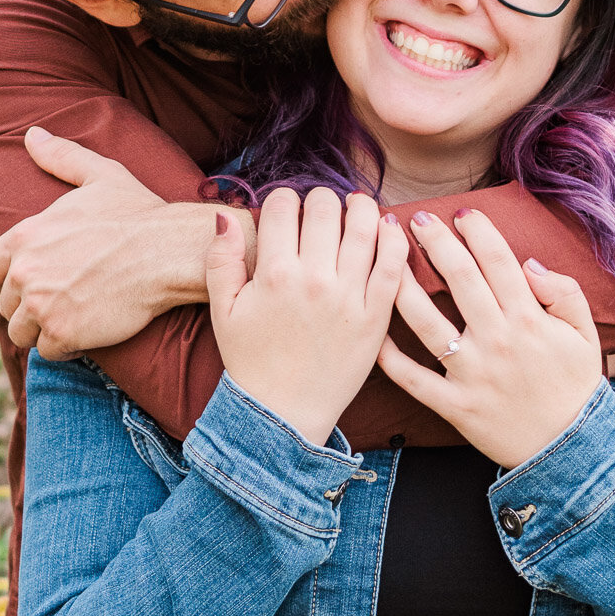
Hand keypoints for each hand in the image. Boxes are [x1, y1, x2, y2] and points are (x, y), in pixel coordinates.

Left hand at [0, 127, 236, 355]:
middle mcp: (25, 271)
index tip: (38, 282)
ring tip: (75, 318)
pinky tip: (89, 330)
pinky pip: (50, 351)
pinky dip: (68, 346)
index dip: (13, 279)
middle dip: (32, 306)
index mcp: (25, 235)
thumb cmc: (139, 212)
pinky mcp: (63, 333)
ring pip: (25, 332)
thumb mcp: (99, 174)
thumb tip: (32, 135)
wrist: (169, 251)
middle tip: (66, 301)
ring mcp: (41, 305)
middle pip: (8, 306)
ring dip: (46, 330)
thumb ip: (61, 157)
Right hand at [206, 187, 408, 445]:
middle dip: (319, 200)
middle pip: (324, 207)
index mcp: (273, 274)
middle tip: (319, 211)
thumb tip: (225, 215)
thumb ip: (221, 260)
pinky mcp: (376, 316)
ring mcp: (349, 297)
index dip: (283, 199)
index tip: (287, 210)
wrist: (283, 415)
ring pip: (363, 226)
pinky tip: (385, 227)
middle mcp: (314, 280)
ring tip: (355, 207)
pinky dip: (392, 236)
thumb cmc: (251, 361)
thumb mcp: (223, 311)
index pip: (284, 205)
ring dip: (359, 206)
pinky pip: (393, 263)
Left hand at [377, 209, 602, 468]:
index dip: (479, 232)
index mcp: (529, 319)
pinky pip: (413, 378)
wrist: (569, 450)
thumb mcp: (585, 336)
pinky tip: (373, 332)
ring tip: (383, 258)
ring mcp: (472, 373)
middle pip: (460, 279)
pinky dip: (389, 357)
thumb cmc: (575, 387)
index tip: (463, 212)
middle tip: (416, 218)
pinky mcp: (454, 405)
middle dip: (435, 242)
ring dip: (401, 285)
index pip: (499, 262)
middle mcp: (497, 340)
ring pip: (427, 321)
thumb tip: (529, 264)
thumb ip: (565, 293)